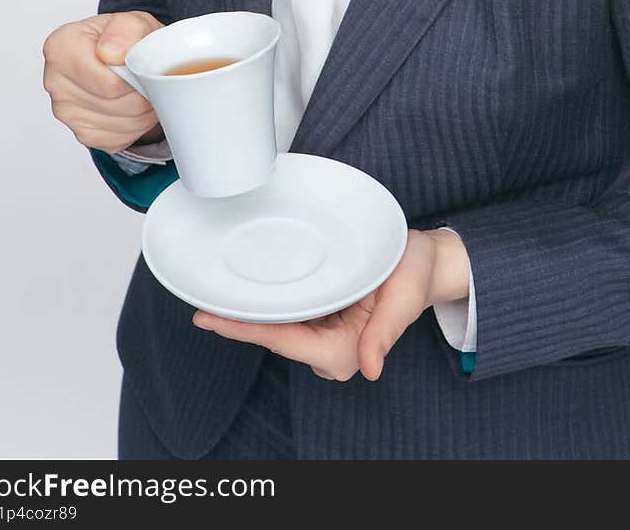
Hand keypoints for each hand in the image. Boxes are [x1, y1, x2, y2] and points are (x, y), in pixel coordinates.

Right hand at [42, 10, 165, 153]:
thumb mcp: (134, 22)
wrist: (123, 56)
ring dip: (141, 111)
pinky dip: (134, 126)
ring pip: (120, 124)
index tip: (141, 67)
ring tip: (144, 90)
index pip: (108, 83)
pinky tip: (133, 105)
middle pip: (115, 104)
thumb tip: (110, 52)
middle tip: (149, 80)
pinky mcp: (80, 133)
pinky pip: (118, 138)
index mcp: (62, 46)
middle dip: (141, 94)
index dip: (135, 78)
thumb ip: (126, 30)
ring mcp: (65, 111)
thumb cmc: (125, 40)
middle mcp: (55, 80)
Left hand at [191, 228, 469, 380]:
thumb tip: (369, 369)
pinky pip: (290, 314)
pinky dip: (269, 303)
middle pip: (274, 336)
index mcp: (346, 350)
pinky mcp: (326, 318)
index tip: (209, 320)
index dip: (244, 330)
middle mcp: (332, 349)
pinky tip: (249, 291)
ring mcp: (327, 335)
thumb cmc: (417, 273)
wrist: (429, 261)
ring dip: (252, 312)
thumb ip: (386, 332)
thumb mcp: (405, 295)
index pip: (283, 340)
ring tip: (217, 294)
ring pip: (279, 326)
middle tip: (201, 306)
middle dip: (240, 322)